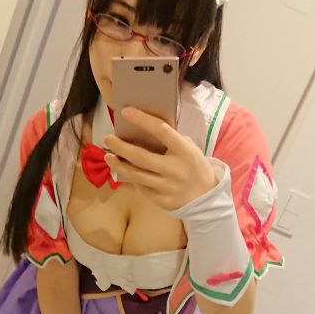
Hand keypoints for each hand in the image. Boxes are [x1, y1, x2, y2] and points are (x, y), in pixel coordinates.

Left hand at [103, 106, 218, 210]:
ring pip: (137, 175)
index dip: (142, 120)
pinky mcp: (162, 201)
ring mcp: (168, 187)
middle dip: (121, 147)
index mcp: (185, 151)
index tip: (126, 112)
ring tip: (108, 156)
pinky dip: (131, 178)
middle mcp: (176, 170)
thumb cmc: (194, 166)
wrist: (206, 197)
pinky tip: (124, 171)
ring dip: (119, 165)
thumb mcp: (190, 150)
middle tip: (108, 138)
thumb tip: (144, 129)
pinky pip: (142, 188)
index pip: (161, 131)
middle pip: (142, 157)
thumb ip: (172, 141)